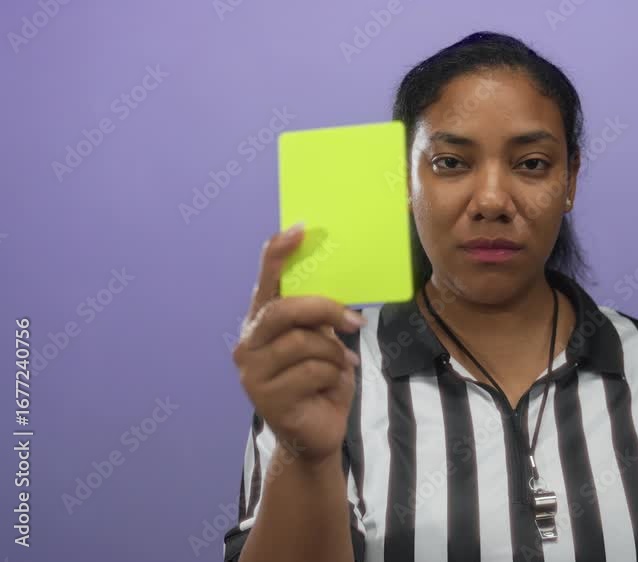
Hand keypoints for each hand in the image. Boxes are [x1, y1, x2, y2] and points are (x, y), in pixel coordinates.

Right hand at [232, 224, 364, 463]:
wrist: (317, 433)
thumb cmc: (320, 381)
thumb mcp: (323, 341)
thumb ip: (318, 317)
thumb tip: (338, 286)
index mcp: (260, 322)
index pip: (266, 281)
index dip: (278, 253)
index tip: (300, 230)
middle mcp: (247, 343)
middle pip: (285, 310)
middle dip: (325, 311)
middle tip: (355, 321)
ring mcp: (252, 372)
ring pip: (304, 343)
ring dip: (333, 354)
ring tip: (339, 365)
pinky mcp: (267, 397)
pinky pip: (313, 371)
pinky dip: (333, 376)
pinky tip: (331, 385)